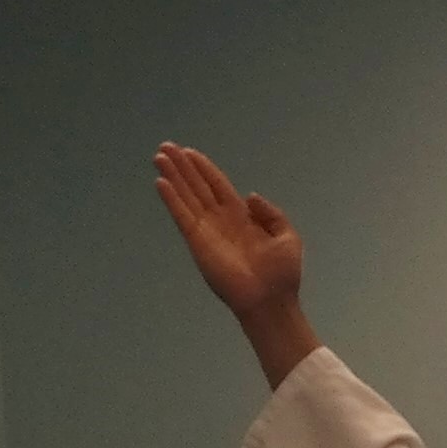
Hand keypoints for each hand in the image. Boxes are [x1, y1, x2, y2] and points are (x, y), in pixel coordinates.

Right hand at [151, 143, 316, 379]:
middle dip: (183, 167)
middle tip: (166, 146)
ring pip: (186, 197)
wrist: (270, 301)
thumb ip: (271, 214)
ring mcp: (207, 230)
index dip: (204, 169)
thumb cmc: (281, 274)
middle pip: (198, 187)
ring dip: (173, 177)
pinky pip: (182, 216)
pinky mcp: (198, 242)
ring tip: (159, 156)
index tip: (189, 152)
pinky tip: (161, 182)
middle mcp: (221, 220)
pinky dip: (172, 199)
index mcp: (242, 217)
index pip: (218, 186)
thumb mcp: (287, 237)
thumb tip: (250, 196)